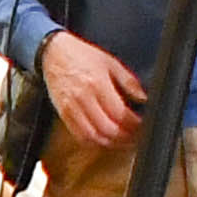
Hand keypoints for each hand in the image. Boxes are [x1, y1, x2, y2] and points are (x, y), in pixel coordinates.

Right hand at [40, 33, 146, 150]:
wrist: (54, 53)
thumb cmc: (82, 56)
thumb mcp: (111, 63)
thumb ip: (129, 82)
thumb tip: (143, 98)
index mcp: (98, 84)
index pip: (120, 113)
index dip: (134, 124)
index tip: (141, 125)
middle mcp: (83, 98)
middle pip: (108, 129)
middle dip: (125, 137)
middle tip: (135, 136)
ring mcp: (71, 108)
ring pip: (93, 137)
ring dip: (110, 143)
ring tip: (122, 141)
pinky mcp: (63, 114)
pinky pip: (79, 136)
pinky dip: (94, 142)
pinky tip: (104, 139)